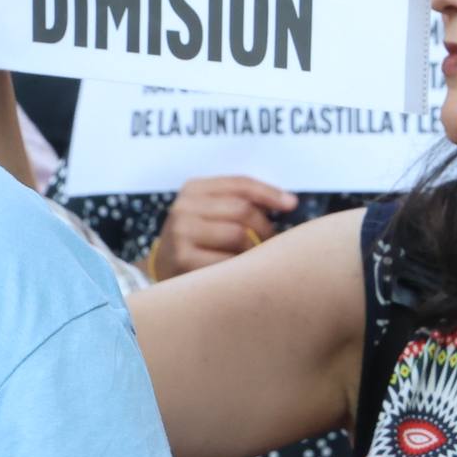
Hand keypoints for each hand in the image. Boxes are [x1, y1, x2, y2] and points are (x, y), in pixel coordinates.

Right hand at [151, 176, 298, 279]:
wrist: (165, 269)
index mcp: (193, 189)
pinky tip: (240, 272)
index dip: (270, 193)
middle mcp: (184, 207)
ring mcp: (181, 233)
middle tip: (271, 243)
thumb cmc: (200, 240)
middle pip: (242, 210)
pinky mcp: (183, 259)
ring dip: (254, 249)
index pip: (240, 184)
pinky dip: (241, 268)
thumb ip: (239, 203)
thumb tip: (288, 202)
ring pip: (238, 235)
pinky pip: (228, 261)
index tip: (291, 204)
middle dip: (265, 227)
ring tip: (254, 258)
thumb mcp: (211, 213)